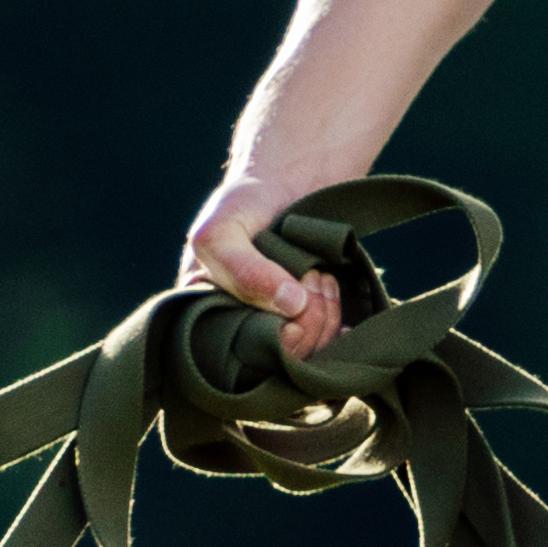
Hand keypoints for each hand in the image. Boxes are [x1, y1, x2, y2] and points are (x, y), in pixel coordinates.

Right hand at [178, 164, 351, 365]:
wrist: (288, 183)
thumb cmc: (244, 205)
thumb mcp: (222, 230)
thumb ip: (242, 269)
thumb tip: (292, 307)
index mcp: (205, 323)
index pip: (243, 360)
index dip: (277, 337)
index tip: (296, 296)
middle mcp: (239, 337)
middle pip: (282, 363)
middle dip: (308, 320)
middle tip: (312, 275)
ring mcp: (276, 335)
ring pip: (310, 357)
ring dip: (327, 314)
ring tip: (321, 276)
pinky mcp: (308, 330)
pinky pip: (329, 352)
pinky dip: (342, 328)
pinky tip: (336, 299)